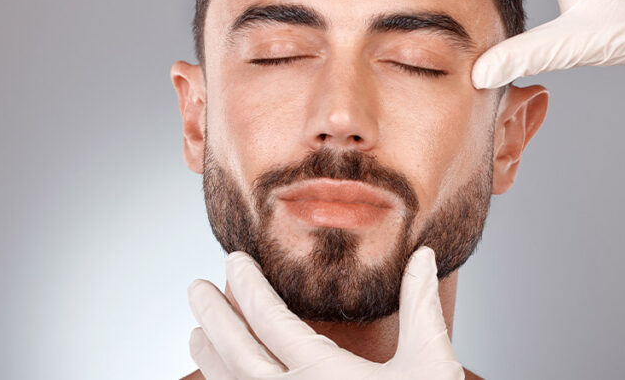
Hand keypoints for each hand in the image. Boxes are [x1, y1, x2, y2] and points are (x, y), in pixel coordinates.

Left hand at [187, 246, 463, 378]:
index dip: (247, 286)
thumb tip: (424, 256)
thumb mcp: (428, 366)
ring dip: (208, 358)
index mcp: (324, 375)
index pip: (269, 318)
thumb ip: (420, 308)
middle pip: (236, 351)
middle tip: (196, 288)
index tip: (234, 261)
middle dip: (213, 316)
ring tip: (195, 334)